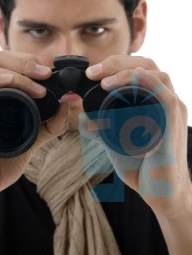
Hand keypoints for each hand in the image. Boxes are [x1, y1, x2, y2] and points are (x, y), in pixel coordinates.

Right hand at [0, 49, 68, 205]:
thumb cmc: (1, 160)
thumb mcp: (33, 137)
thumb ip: (51, 122)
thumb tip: (69, 103)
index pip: (6, 60)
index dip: (29, 61)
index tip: (50, 74)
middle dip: (24, 61)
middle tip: (46, 75)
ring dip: (17, 71)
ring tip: (39, 88)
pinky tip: (12, 84)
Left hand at [86, 55, 191, 217]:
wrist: (159, 192)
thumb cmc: (141, 166)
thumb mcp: (115, 141)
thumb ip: (102, 127)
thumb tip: (83, 116)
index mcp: (154, 102)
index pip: (139, 70)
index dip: (115, 65)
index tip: (91, 73)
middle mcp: (165, 101)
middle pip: (147, 65)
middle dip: (117, 63)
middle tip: (92, 72)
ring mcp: (171, 110)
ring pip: (156, 74)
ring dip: (126, 72)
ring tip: (102, 80)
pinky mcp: (172, 122)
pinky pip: (163, 94)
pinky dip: (144, 83)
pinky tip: (124, 82)